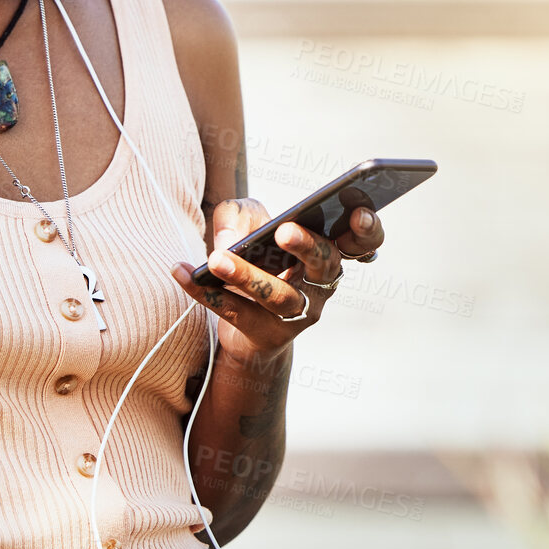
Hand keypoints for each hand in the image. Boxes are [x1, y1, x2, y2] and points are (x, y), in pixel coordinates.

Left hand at [170, 199, 385, 363]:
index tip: (359, 213)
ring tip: (215, 257)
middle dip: (305, 245)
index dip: (368, 230)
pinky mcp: (266, 335)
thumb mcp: (249, 223)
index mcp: (328, 250)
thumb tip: (230, 239)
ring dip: (246, 275)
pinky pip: (234, 312)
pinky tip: (179, 271)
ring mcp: (297, 313)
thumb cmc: (257, 257)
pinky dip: (203, 291)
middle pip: (323, 263)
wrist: (248, 325)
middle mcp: (321, 283)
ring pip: (278, 297)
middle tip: (283, 230)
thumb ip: (239, 215)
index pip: (363, 241)